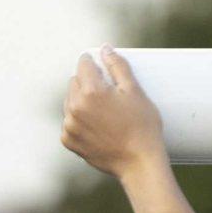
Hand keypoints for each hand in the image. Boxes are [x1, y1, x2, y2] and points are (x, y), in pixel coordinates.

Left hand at [61, 48, 168, 180]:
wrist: (139, 163)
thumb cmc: (142, 126)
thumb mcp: (134, 91)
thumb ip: (117, 66)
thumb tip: (104, 49)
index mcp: (91, 90)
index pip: (83, 64)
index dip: (94, 63)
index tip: (100, 67)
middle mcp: (75, 107)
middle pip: (74, 82)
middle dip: (88, 82)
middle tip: (107, 94)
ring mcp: (70, 125)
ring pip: (70, 102)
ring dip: (81, 101)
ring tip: (103, 112)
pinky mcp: (69, 140)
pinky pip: (69, 122)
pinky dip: (79, 121)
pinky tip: (97, 126)